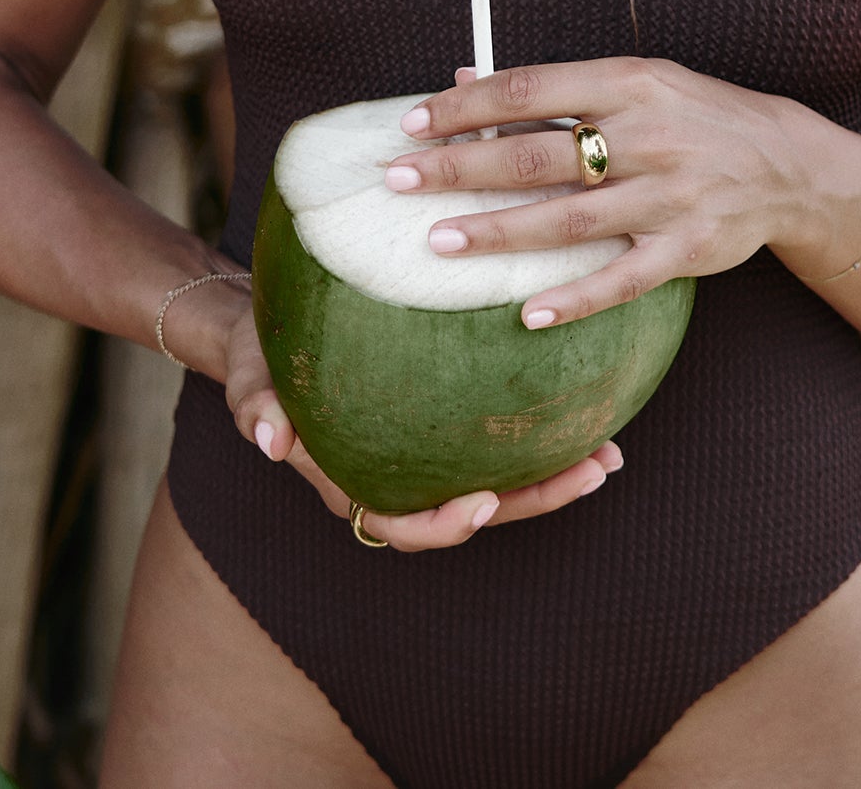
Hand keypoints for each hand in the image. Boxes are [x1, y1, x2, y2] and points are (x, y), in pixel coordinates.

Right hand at [220, 276, 622, 548]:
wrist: (270, 333)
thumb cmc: (261, 360)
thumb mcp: (252, 379)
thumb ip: (258, 409)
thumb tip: (268, 440)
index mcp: (351, 481)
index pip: (402, 523)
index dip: (444, 526)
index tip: (483, 503)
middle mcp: (395, 476)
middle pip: (472, 509)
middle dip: (534, 500)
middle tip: (592, 471)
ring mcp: (423, 453)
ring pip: (497, 480)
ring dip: (553, 474)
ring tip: (608, 452)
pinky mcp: (444, 421)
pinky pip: (494, 439)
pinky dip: (538, 432)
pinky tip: (582, 406)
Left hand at [381, 58, 804, 329]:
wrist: (786, 162)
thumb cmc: (693, 116)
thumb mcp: (636, 82)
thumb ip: (557, 88)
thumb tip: (466, 80)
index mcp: (630, 83)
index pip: (531, 89)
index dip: (467, 106)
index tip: (412, 123)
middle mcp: (648, 136)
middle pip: (537, 156)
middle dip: (460, 168)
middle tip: (397, 179)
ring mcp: (669, 196)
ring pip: (568, 220)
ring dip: (498, 232)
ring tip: (438, 242)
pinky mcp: (689, 249)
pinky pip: (622, 281)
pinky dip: (574, 299)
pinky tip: (527, 314)